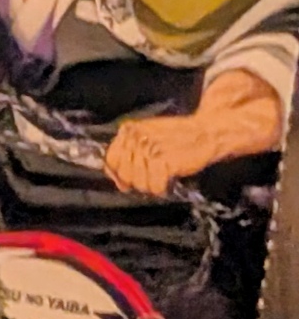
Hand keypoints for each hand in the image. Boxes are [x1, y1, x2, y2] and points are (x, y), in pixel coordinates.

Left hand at [105, 70, 284, 194]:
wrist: (207, 132)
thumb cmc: (178, 138)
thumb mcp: (148, 139)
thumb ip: (129, 156)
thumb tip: (119, 183)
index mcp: (129, 130)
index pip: (111, 160)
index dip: (119, 174)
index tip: (128, 181)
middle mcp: (136, 137)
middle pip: (125, 175)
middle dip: (138, 181)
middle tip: (154, 177)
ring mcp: (150, 148)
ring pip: (139, 183)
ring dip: (152, 186)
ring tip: (163, 177)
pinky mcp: (164, 160)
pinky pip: (155, 187)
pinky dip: (163, 188)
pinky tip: (170, 179)